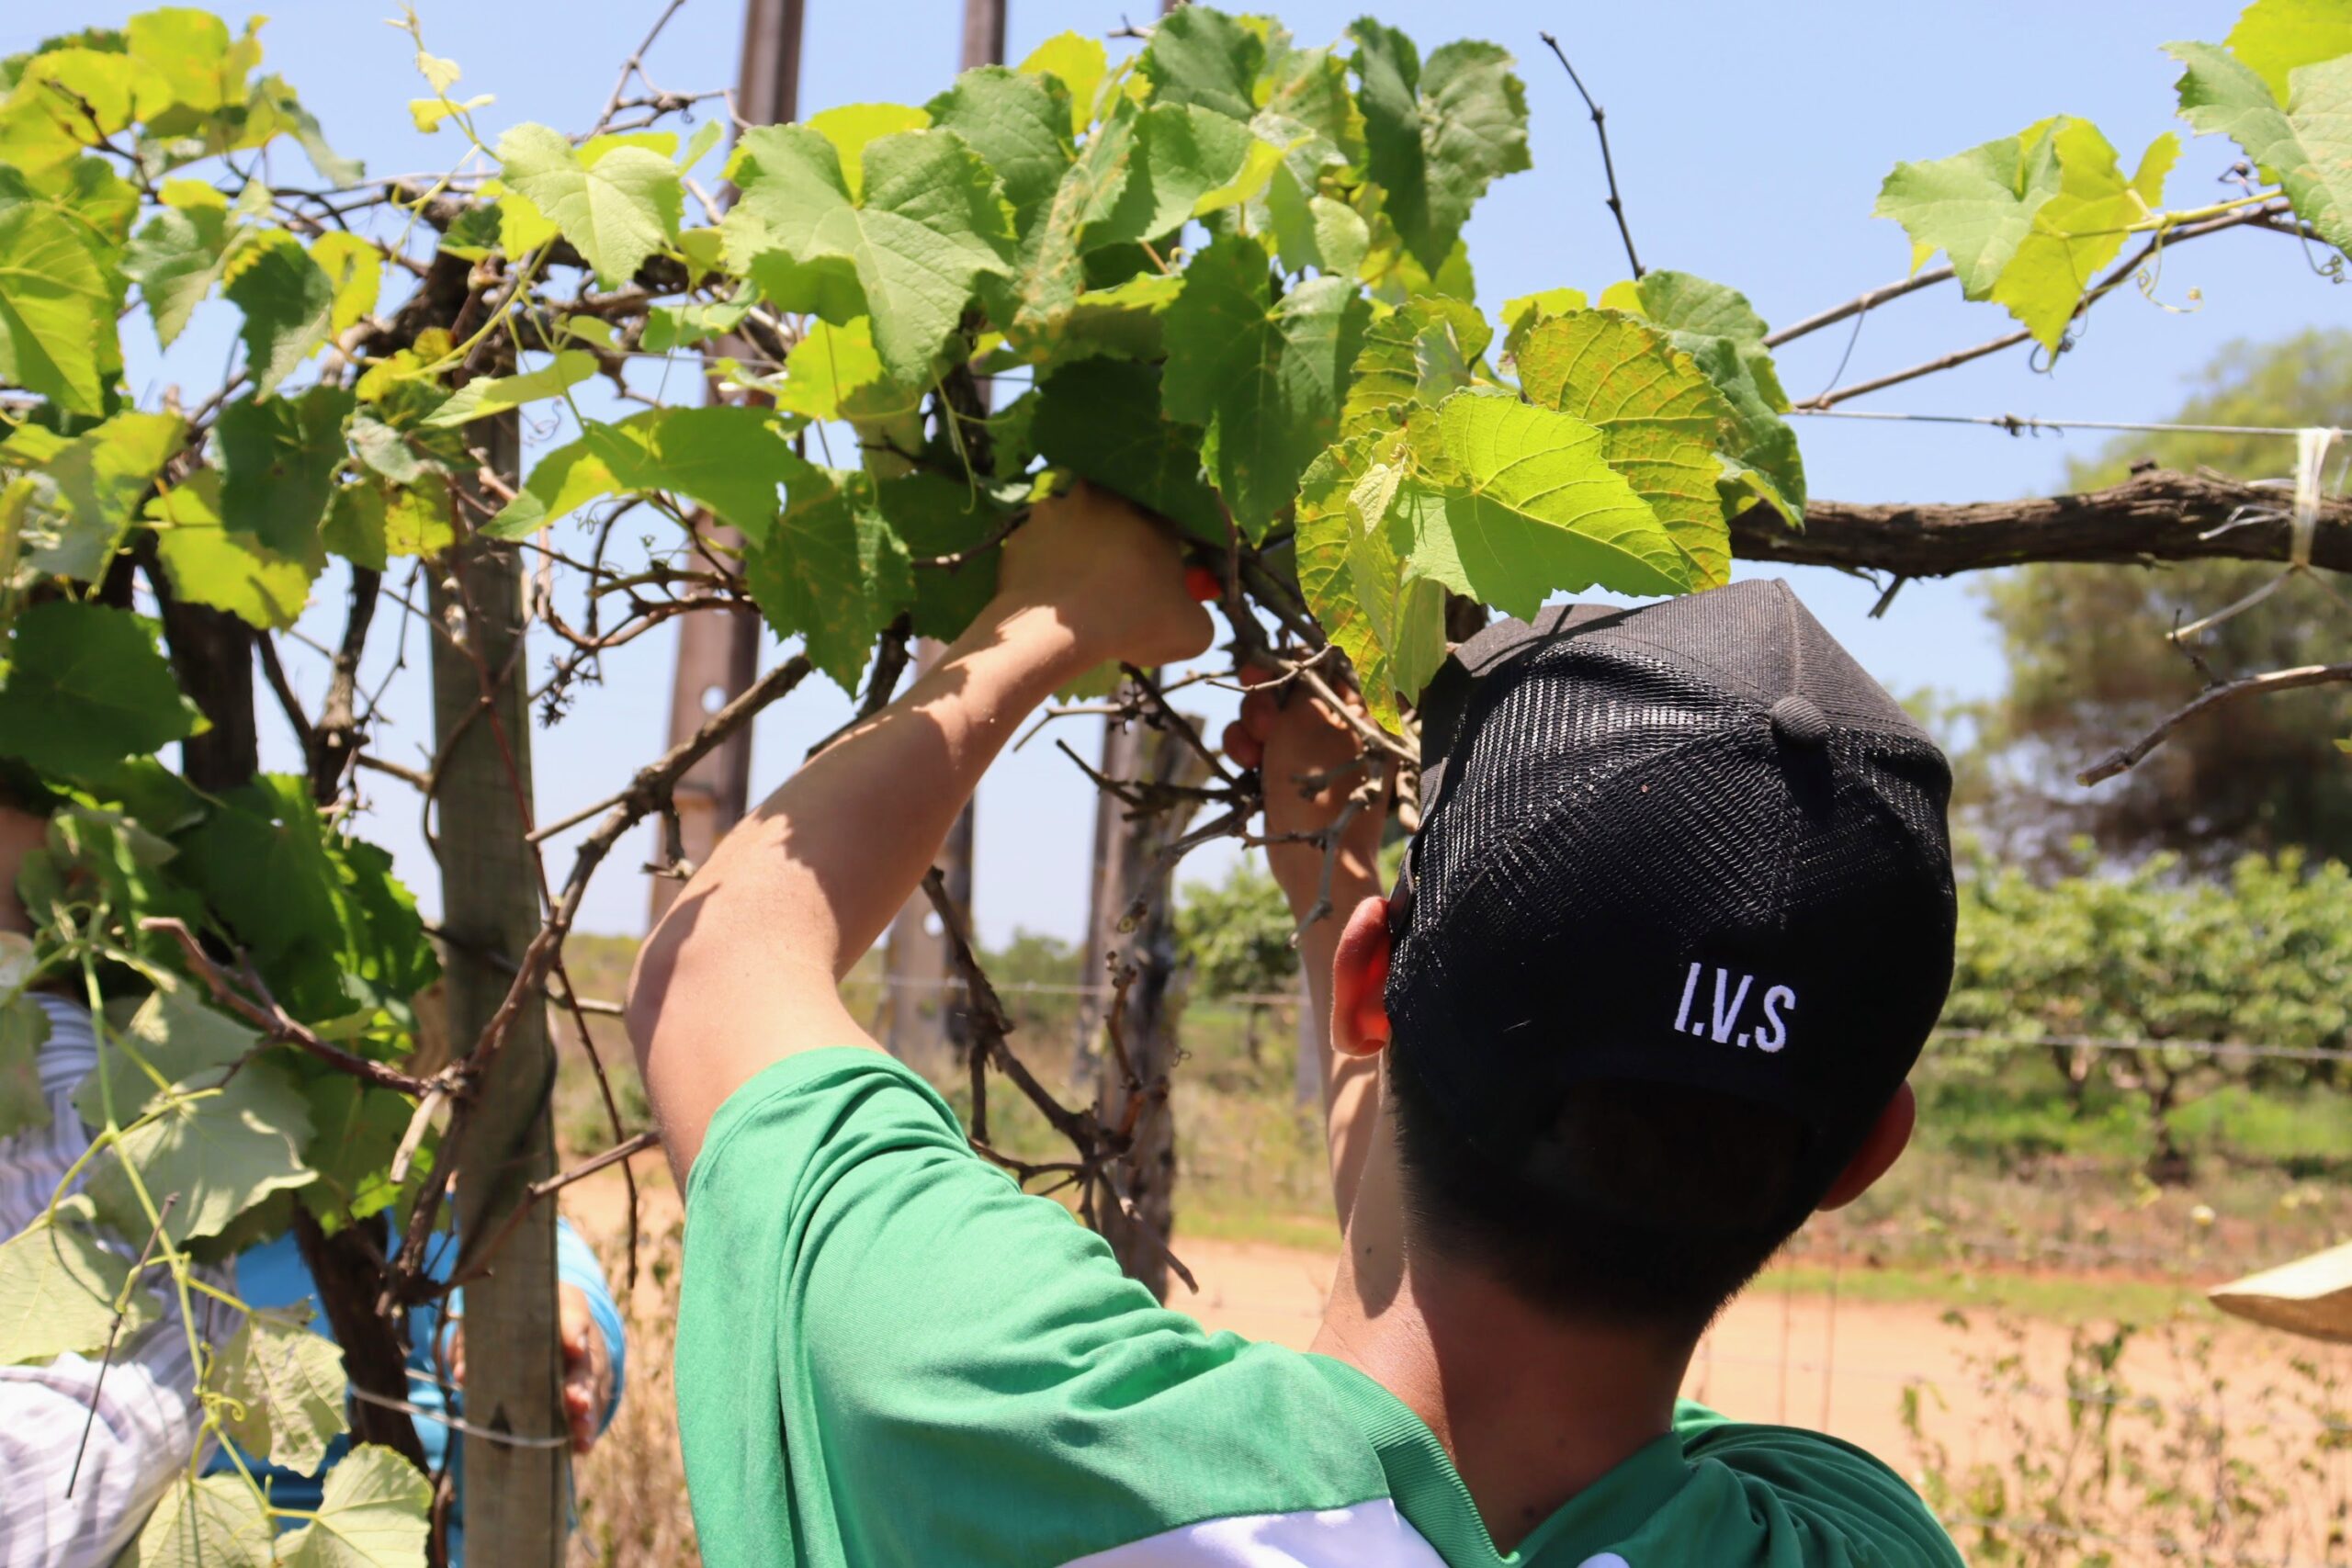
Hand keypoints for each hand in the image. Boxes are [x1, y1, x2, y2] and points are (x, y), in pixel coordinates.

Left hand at [441, 1283, 613, 1455]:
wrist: (543, 1327)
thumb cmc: (512, 1323)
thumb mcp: (492, 1320)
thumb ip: (477, 1341)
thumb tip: (463, 1374)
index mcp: (563, 1309)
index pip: (573, 1314)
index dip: (573, 1330)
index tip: (574, 1347)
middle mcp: (581, 1339)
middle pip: (585, 1362)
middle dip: (580, 1383)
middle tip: (575, 1401)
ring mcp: (588, 1368)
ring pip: (591, 1389)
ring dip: (586, 1411)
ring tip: (581, 1428)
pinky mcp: (588, 1393)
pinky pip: (590, 1412)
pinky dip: (585, 1430)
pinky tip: (580, 1445)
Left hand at [990, 481, 1214, 669]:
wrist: (1056, 632)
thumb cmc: (1132, 622)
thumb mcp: (1191, 632)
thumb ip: (1199, 614)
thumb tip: (1191, 612)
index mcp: (1149, 511)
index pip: (1164, 522)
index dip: (1163, 553)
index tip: (1159, 579)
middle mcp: (1100, 497)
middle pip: (1114, 519)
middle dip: (1116, 544)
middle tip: (1115, 583)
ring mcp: (1053, 511)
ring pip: (1071, 529)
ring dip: (1076, 551)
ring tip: (1077, 592)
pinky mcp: (1019, 536)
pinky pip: (1038, 549)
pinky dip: (1044, 568)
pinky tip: (1049, 597)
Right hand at [1222, 667, 1389, 920]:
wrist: (1317, 861)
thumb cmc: (1317, 785)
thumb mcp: (1306, 720)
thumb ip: (1299, 681)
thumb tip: (1294, 654)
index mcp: (1359, 708)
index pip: (1320, 664)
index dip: (1283, 662)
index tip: (1254, 669)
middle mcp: (1339, 726)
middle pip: (1289, 690)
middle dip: (1264, 703)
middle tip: (1262, 725)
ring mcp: (1314, 752)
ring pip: (1269, 720)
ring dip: (1250, 729)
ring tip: (1249, 753)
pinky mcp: (1290, 775)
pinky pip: (1262, 749)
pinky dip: (1250, 753)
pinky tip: (1244, 766)